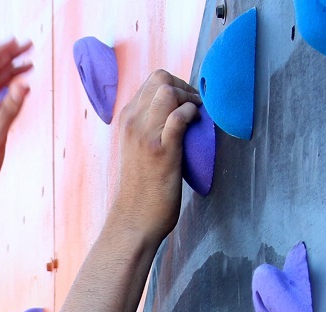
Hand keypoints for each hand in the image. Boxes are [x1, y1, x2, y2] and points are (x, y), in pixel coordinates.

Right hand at [108, 70, 200, 243]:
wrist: (134, 219)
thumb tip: (174, 116)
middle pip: (160, 78)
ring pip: (168, 90)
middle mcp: (133, 122)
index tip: (189, 104)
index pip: (152, 82)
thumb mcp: (138, 150)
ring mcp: (145, 135)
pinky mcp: (161, 151)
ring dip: (190, 98)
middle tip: (196, 108)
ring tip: (198, 116)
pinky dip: (191, 114)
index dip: (177, 85)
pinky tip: (196, 126)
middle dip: (185, 86)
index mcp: (127, 120)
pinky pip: (178, 116)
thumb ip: (149, 130)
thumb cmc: (141, 189)